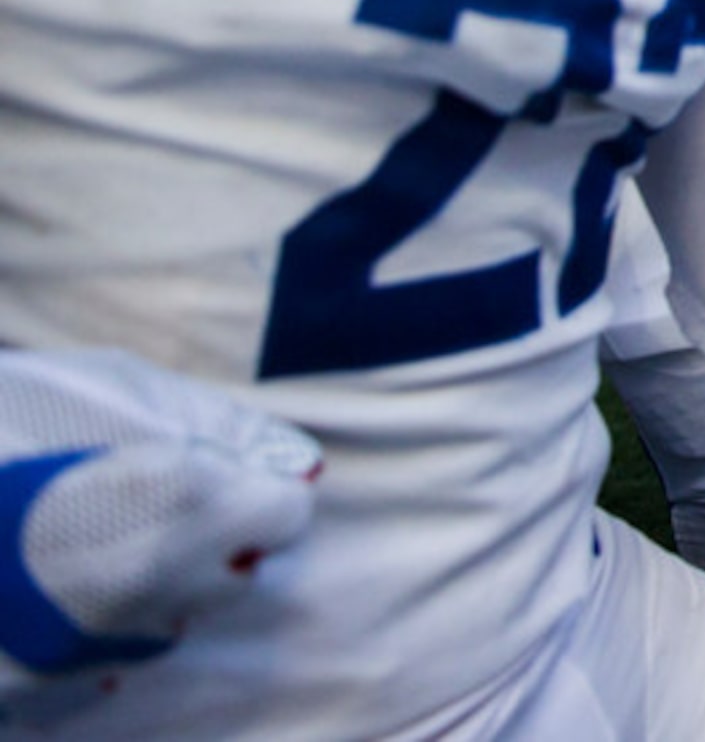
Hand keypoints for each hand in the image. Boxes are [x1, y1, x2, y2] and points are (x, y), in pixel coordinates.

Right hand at [0, 349, 320, 707]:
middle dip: (208, 541)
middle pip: (230, 577)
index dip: (251, 489)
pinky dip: (86, 632)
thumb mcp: (102, 389)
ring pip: (165, 627)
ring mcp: (85, 650)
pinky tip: (40, 591)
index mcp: (175, 505)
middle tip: (138, 502)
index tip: (217, 474)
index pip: (283, 514)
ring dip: (149, 589)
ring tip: (79, 543)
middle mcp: (147, 588)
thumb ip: (208, 425)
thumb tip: (294, 463)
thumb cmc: (0, 426)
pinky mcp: (33, 695)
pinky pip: (96, 667)